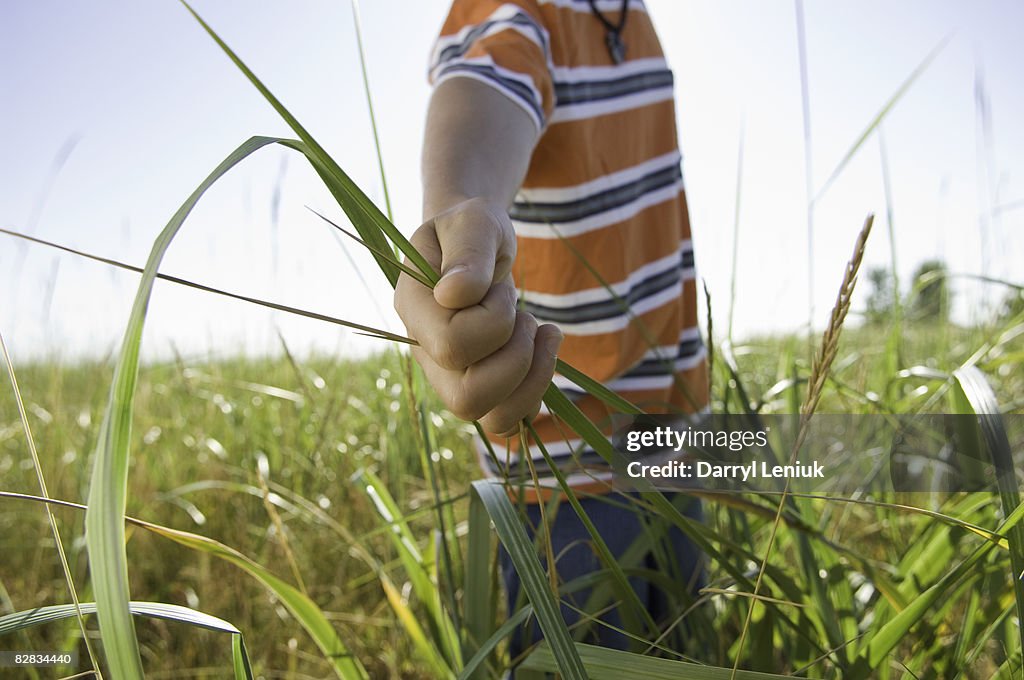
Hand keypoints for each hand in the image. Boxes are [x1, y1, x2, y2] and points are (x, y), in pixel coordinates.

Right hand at [394, 198, 562, 435]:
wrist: (475, 242)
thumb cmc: (471, 229)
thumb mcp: (472, 222)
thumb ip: (467, 252)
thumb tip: (456, 295)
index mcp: (413, 310)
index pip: (453, 344)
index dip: (494, 319)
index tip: (496, 287)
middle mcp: (425, 353)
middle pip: (468, 399)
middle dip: (517, 357)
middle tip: (525, 317)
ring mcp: (451, 377)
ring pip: (493, 419)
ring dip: (533, 377)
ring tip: (541, 332)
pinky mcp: (480, 387)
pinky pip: (510, 419)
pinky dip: (539, 388)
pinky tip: (546, 348)